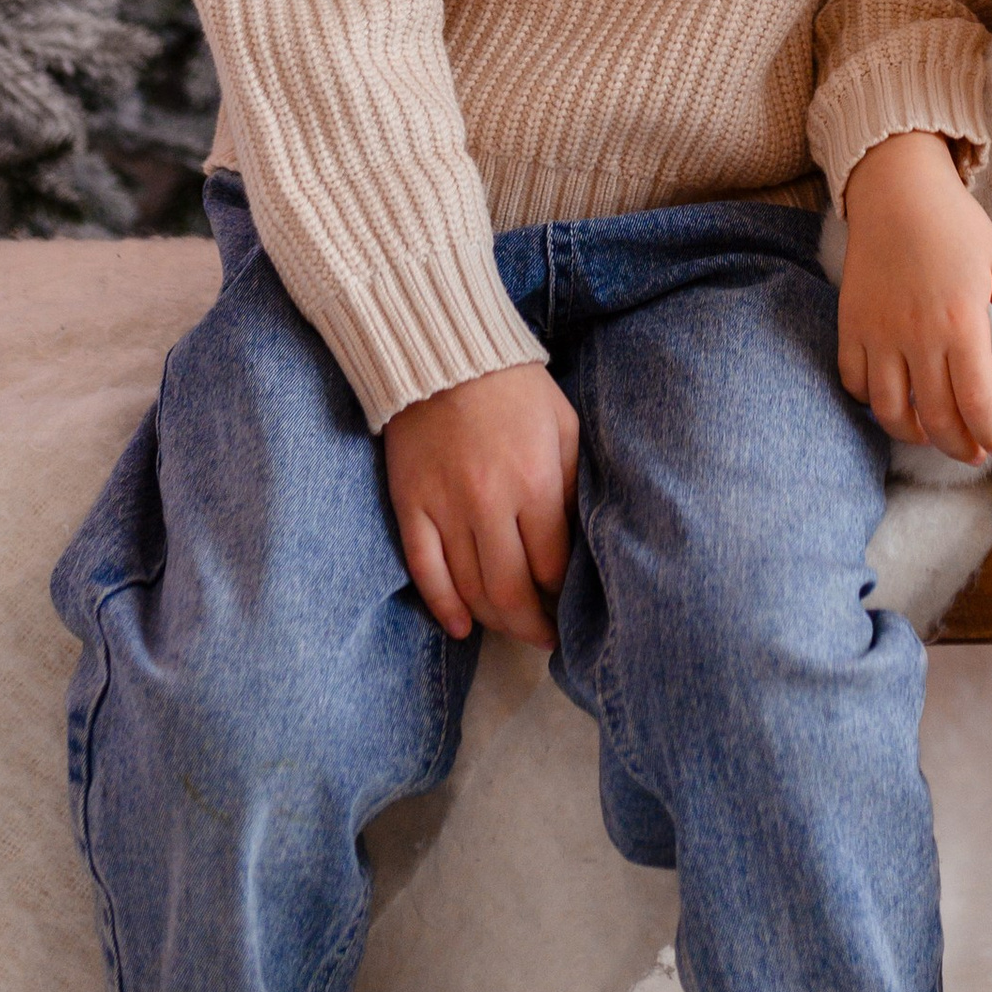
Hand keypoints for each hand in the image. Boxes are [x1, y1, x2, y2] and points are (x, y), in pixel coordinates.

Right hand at [384, 358, 578, 646]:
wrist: (445, 353)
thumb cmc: (516, 389)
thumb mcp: (564, 427)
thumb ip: (572, 485)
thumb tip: (580, 542)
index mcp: (535, 482)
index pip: (551, 566)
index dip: (561, 594)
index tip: (569, 606)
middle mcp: (490, 504)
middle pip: (510, 591)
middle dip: (531, 624)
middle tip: (544, 638)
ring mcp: (445, 508)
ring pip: (469, 589)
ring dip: (493, 620)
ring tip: (511, 629)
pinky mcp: (410, 506)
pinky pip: (425, 572)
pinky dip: (443, 607)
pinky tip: (460, 626)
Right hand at [837, 130, 991, 465]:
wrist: (895, 186)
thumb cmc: (954, 222)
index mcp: (961, 322)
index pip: (975, 401)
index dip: (988, 434)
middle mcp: (917, 335)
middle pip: (935, 416)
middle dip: (957, 446)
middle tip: (973, 454)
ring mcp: (879, 332)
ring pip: (890, 409)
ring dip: (912, 433)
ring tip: (932, 435)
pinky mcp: (851, 324)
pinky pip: (854, 381)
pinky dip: (871, 401)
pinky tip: (891, 401)